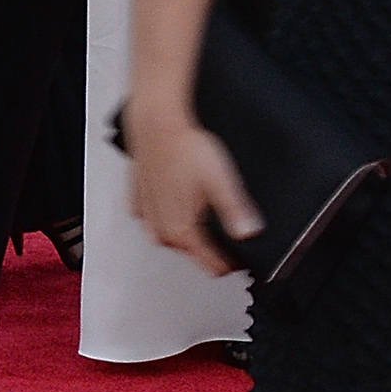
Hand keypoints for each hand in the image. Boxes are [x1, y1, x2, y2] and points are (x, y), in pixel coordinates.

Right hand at [122, 100, 262, 275]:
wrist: (156, 125)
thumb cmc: (184, 148)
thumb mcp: (221, 181)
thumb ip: (236, 212)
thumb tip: (250, 234)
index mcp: (181, 232)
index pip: (214, 266)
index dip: (235, 263)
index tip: (248, 255)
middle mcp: (160, 231)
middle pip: (196, 254)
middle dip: (216, 248)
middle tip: (233, 228)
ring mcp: (148, 219)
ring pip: (178, 238)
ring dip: (195, 231)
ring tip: (209, 208)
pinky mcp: (140, 204)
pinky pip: (161, 219)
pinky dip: (174, 214)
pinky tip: (184, 197)